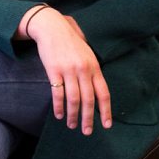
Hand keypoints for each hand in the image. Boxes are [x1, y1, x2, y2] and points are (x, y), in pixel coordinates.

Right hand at [24, 6, 111, 134]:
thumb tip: (96, 90)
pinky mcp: (54, 70)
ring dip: (73, 115)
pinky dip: (59, 106)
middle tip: (86, 131)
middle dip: (88, 119)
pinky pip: (58, 93)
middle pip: (89, 100)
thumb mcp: (86, 53)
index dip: (106, 111)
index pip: (103, 93)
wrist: (51, 26)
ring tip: (71, 125)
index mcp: (94, 66)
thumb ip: (92, 70)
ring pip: (73, 99)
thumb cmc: (69, 40)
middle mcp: (83, 69)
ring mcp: (68, 70)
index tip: (106, 125)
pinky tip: (59, 114)